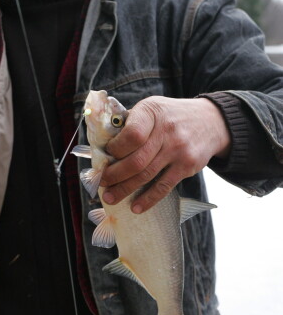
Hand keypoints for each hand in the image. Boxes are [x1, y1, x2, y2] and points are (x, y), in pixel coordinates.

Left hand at [101, 96, 230, 212]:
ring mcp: (178, 149)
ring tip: (111, 197)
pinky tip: (136, 207)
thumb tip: (105, 148)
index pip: (131, 135)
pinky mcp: (187, 166)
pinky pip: (164, 187)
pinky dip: (148, 199)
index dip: (115, 149)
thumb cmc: (171, 116)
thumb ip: (131, 123)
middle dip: (115, 175)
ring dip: (125, 189)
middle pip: (135, 160)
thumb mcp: (152, 108)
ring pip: (146, 175)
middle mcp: (166, 130)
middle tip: (102, 183)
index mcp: (152, 112)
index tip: (106, 155)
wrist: (211, 121)